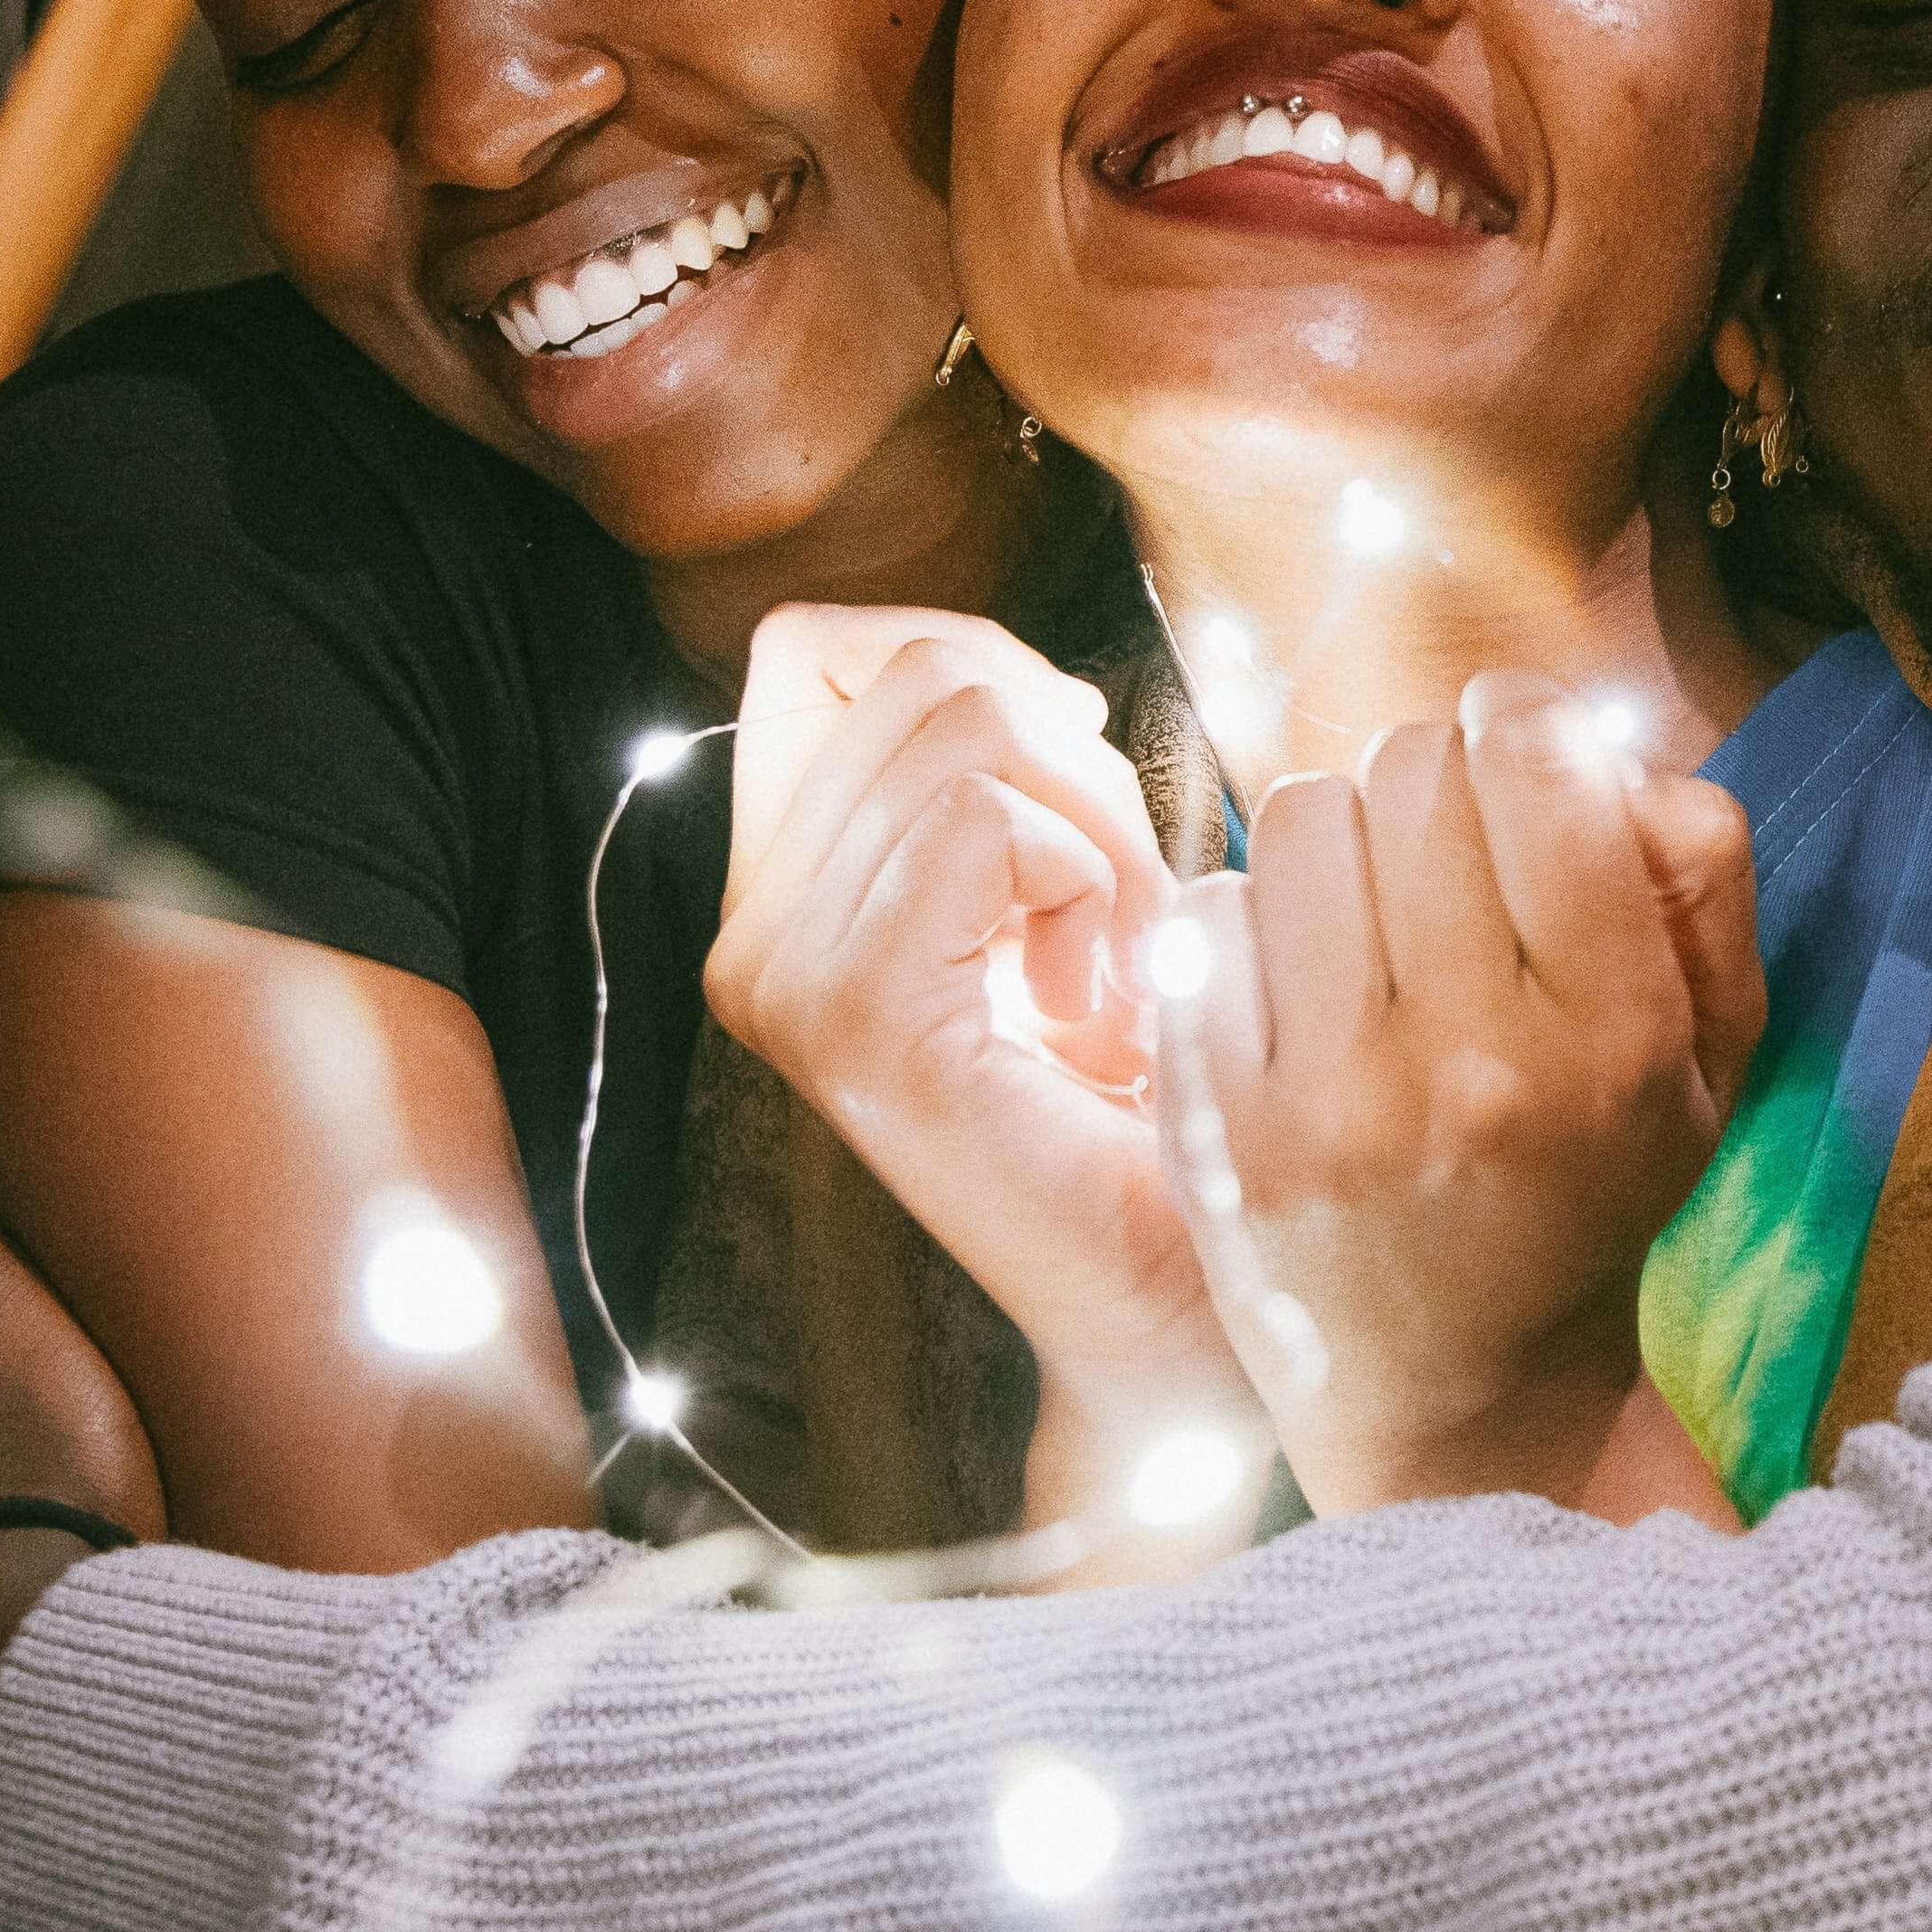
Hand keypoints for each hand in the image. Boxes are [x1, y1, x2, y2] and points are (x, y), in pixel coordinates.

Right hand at [709, 609, 1229, 1478]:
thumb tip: (1034, 684)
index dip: (967, 656)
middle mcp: (749, 938)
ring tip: (1118, 958)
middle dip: (1072, 756)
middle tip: (1119, 909)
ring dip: (1100, 825)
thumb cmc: (1153, 1088)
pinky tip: (1104, 1002)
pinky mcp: (858, 1016)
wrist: (1183, 1287)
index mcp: (776, 899)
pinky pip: (989, 821)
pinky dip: (1094, 880)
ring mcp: (785, 980)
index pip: (809, 644)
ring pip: (967, 725)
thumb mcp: (1057, 896)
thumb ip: (997, 782)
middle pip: (920, 673)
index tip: (1072, 762)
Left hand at [1164, 673, 1762, 1518]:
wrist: (1463, 1391)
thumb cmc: (1593, 1183)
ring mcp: (1331, 1099)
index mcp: (1608, 1031)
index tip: (1523, 762)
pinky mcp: (1221, 1125)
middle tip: (1451, 855)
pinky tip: (1301, 987)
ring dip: (1339, 839)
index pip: (1529, 758)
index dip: (1523, 724)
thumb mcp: (1712, 1046)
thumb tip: (1607, 747)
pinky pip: (1209, 909)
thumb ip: (1699, 874)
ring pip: (1298, 818)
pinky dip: (1254, 921)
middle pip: (1409, 769)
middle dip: (1434, 782)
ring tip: (1374, 916)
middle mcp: (1471, 1063)